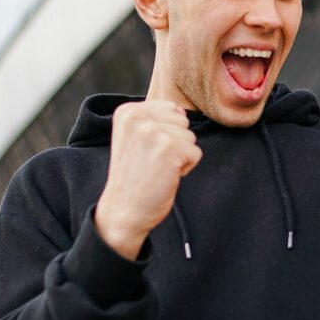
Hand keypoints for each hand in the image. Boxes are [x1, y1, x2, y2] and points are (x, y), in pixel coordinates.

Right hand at [95, 99, 201, 258]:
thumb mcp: (135, 137)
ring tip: (157, 169)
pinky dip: (186, 168)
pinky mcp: (169, 149)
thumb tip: (182, 111)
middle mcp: (137, 117)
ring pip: (190, 137)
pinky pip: (196, 153)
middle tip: (152, 161)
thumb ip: (154, 119)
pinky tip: (165, 177)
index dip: (166, 133)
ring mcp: (153, 132)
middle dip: (175, 143)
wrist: (124, 210)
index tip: (146, 150)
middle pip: (183, 121)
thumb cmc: (134, 176)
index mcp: (127, 111)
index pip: (171, 109)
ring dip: (180, 156)